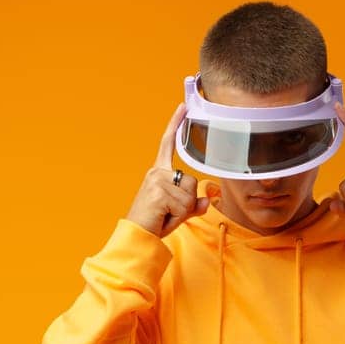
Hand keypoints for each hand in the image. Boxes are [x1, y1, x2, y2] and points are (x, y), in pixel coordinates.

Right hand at [126, 103, 210, 237]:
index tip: (184, 106)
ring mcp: (157, 181)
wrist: (137, 237)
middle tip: (168, 213)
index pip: (168, 144)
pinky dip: (178, 216)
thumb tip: (207, 201)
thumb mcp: (178, 212)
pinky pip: (184, 204)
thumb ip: (193, 205)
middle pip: (191, 182)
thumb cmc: (154, 224)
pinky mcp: (159, 192)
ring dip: (183, 210)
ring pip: (189, 194)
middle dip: (187, 202)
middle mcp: (156, 172)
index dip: (176, 124)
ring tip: (165, 215)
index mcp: (158, 172)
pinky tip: (163, 217)